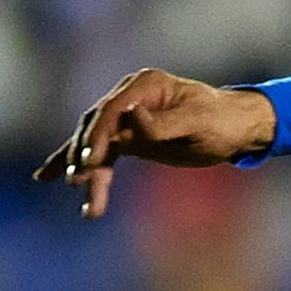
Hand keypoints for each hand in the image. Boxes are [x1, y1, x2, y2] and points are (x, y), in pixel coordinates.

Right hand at [31, 70, 277, 217]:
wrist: (236, 130)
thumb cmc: (222, 120)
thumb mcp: (198, 121)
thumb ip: (164, 121)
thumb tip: (132, 114)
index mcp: (146, 85)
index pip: (112, 110)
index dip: (98, 134)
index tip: (90, 160)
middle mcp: (130, 98)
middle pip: (97, 128)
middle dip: (85, 156)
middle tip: (78, 181)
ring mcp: (126, 119)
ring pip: (97, 146)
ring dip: (85, 173)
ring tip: (89, 205)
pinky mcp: (129, 140)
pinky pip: (102, 156)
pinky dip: (87, 171)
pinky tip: (53, 181)